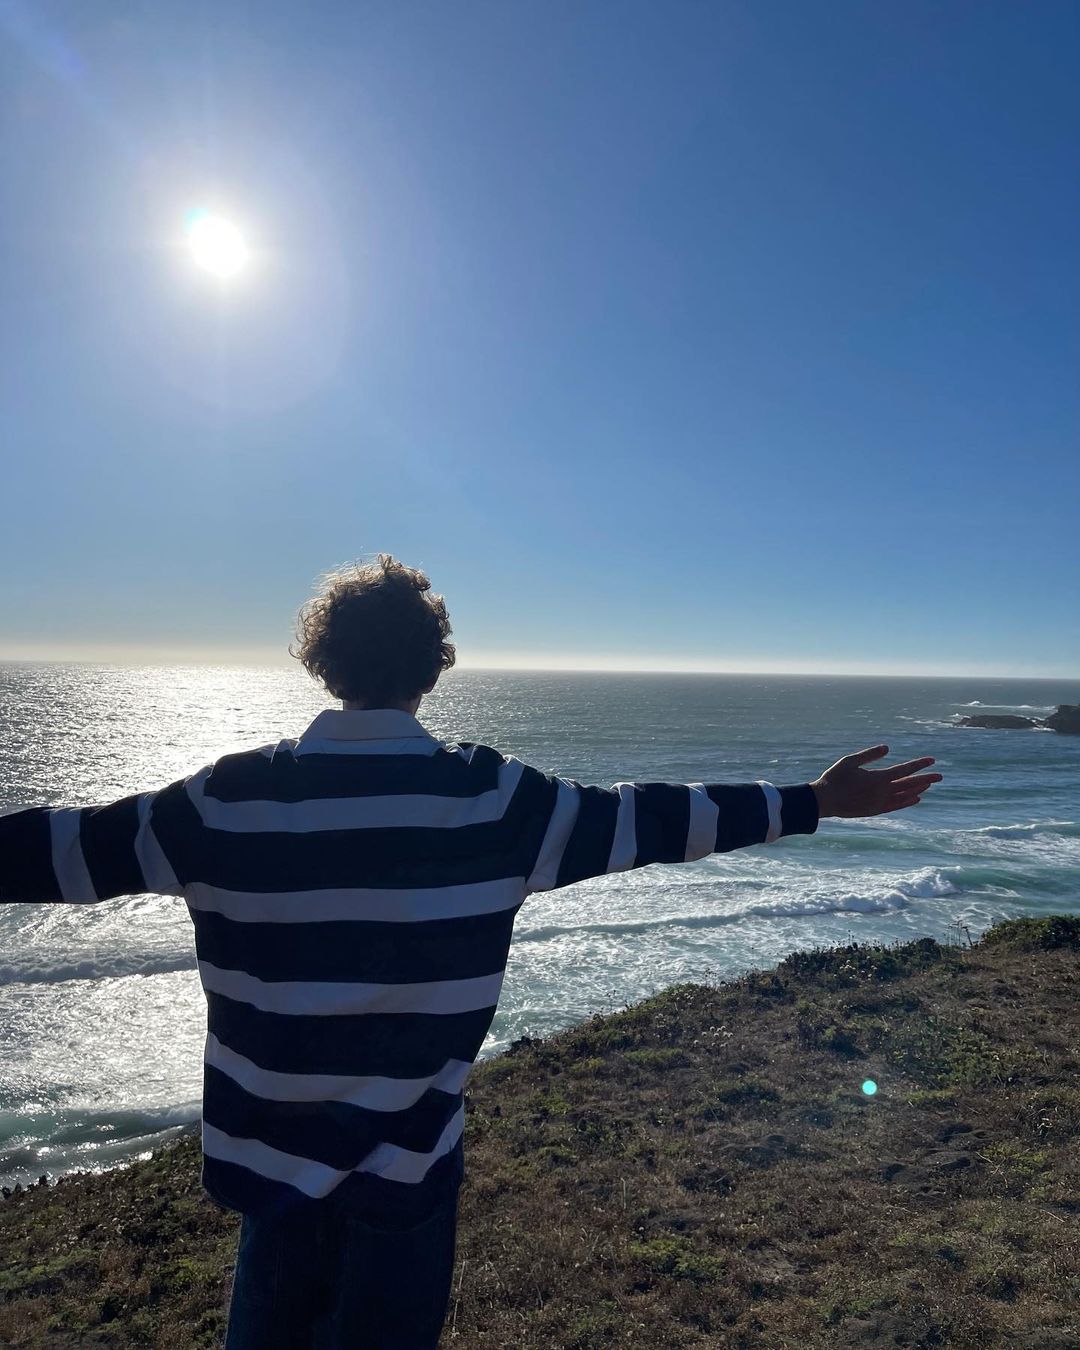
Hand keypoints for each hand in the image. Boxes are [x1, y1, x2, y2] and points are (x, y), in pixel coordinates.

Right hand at [811, 745, 941, 818]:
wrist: (824, 801)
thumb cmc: (835, 778)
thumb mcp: (850, 761)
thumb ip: (869, 755)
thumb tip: (887, 748)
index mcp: (878, 778)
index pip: (904, 770)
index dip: (919, 765)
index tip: (932, 760)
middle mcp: (883, 792)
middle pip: (909, 784)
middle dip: (926, 779)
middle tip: (940, 776)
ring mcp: (880, 803)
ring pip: (905, 796)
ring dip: (918, 789)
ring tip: (928, 785)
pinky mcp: (875, 811)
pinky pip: (897, 806)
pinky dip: (908, 802)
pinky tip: (915, 798)